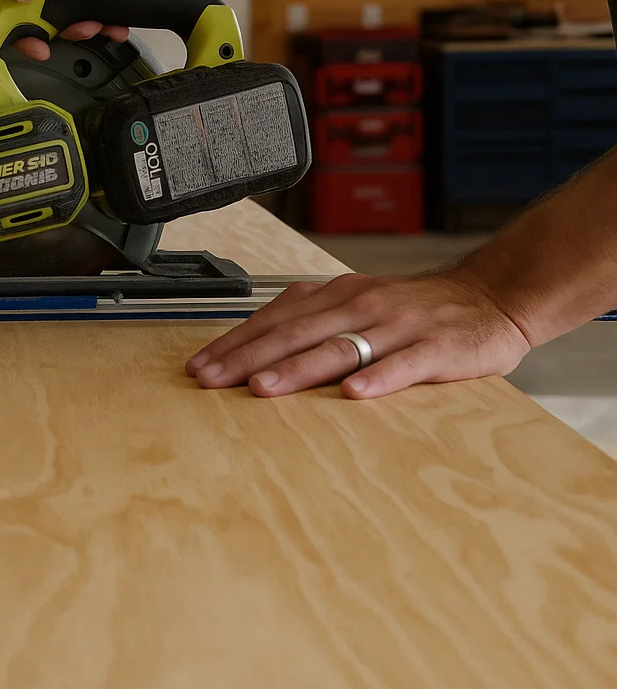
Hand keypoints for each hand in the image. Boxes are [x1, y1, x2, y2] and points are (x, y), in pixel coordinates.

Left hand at [186, 272, 531, 398]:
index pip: (274, 319)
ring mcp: (398, 325)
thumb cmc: (414, 309)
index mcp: (337, 295)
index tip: (199, 365)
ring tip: (261, 389)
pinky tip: (354, 393)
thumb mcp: (358, 303)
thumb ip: (314, 320)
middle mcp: (361, 304)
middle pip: (295, 332)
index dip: (235, 342)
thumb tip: (258, 342)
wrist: (490, 295)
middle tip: (209, 380)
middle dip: (247, 357)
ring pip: (340, 347)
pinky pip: (404, 364)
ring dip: (296, 369)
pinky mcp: (437, 347)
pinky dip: (378, 378)